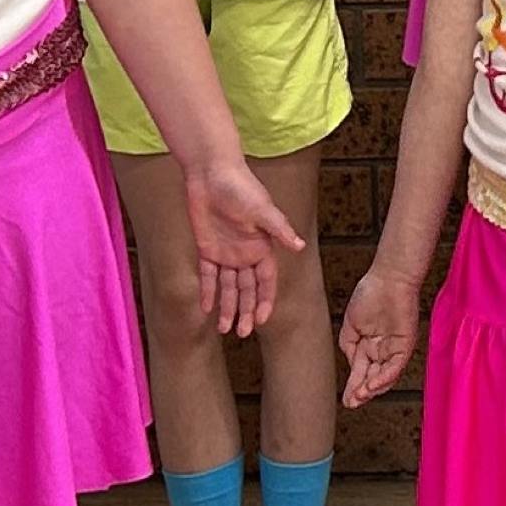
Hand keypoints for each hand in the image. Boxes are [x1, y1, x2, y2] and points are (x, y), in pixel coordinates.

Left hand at [184, 159, 305, 338]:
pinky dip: (208, 291)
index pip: (266, 281)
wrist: (212, 173)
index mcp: (263, 247)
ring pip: (229, 287)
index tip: (260, 320)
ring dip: (227, 307)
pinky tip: (206, 308)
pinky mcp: (207, 249)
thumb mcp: (262, 209)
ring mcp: (226, 253)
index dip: (264, 301)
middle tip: (241, 333)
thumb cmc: (241, 187)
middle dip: (245, 311)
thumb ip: (279, 230)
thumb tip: (299, 246)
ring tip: (224, 329)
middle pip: (247, 289)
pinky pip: (208, 276)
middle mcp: (246, 254)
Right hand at [338, 266, 421, 404]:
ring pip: (385, 376)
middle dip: (361, 392)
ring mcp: (395, 348)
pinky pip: (396, 365)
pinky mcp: (406, 343)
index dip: (353, 386)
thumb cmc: (370, 294)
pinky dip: (385, 377)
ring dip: (372, 388)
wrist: (388, 278)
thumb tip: (351, 366)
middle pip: (373, 378)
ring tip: (360, 395)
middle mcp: (383, 350)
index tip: (346, 400)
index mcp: (369, 345)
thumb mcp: (351, 325)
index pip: (362, 372)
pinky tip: (372, 384)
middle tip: (351, 403)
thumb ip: (348, 347)